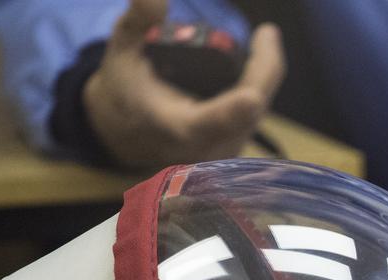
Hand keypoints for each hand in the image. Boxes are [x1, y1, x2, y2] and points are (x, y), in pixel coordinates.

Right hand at [83, 0, 285, 168]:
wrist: (131, 131)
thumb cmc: (126, 91)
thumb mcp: (121, 53)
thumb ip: (136, 23)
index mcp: (179, 130)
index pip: (211, 125)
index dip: (233, 113)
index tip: (251, 98)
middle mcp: (210, 146)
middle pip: (252, 108)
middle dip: (264, 67)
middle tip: (266, 34)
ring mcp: (228, 148)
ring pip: (261, 107)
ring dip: (264, 72)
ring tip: (264, 40)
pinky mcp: (239, 141)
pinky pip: (260, 109)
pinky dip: (261, 81)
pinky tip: (261, 58)